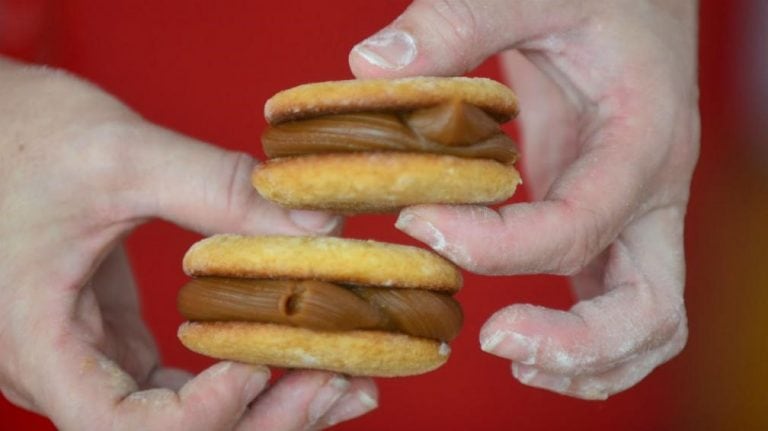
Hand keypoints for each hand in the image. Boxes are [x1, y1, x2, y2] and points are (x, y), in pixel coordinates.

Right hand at [0, 57, 376, 428]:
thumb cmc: (20, 135)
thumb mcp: (120, 154)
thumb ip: (218, 187)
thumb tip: (319, 224)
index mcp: (36, 340)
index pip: (119, 425)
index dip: (203, 412)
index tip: (263, 362)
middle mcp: (62, 370)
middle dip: (260, 419)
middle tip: (338, 382)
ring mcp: (91, 362)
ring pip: (181, 421)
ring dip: (263, 409)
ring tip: (340, 381)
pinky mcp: (115, 341)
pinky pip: (181, 386)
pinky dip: (240, 380)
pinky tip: (293, 358)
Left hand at [349, 0, 698, 398]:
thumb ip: (459, 20)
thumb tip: (373, 65)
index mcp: (642, 137)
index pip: (579, 224)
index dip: (496, 245)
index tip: (416, 223)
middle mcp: (651, 190)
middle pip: (648, 308)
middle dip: (574, 344)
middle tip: (491, 338)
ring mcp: (635, 213)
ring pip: (643, 321)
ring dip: (583, 360)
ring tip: (507, 352)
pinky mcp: (606, 218)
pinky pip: (613, 300)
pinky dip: (577, 340)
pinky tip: (519, 338)